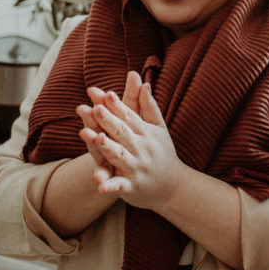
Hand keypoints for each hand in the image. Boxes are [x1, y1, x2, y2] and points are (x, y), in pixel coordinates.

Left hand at [86, 72, 186, 209]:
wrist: (173, 186)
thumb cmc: (162, 152)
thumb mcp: (158, 128)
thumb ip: (148, 106)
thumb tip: (144, 82)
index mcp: (146, 133)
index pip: (129, 117)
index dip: (117, 106)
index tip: (106, 93)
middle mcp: (141, 149)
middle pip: (122, 133)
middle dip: (109, 121)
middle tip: (95, 108)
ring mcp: (136, 168)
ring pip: (119, 156)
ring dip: (108, 147)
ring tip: (96, 137)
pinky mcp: (130, 187)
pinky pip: (119, 185)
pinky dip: (110, 185)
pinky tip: (99, 184)